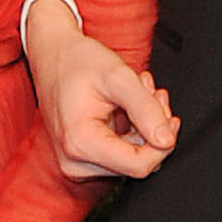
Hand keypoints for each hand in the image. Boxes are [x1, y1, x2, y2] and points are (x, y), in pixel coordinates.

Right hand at [26, 0, 177, 182]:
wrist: (52, 55)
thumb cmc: (77, 62)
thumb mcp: (118, 77)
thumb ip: (146, 109)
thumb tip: (167, 140)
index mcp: (79, 143)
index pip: (139, 166)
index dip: (163, 144)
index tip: (170, 118)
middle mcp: (74, 162)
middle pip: (136, 163)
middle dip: (153, 130)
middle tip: (152, 94)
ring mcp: (76, 164)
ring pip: (131, 160)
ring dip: (144, 128)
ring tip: (140, 93)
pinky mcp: (81, 160)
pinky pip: (120, 154)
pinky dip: (132, 131)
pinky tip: (129, 106)